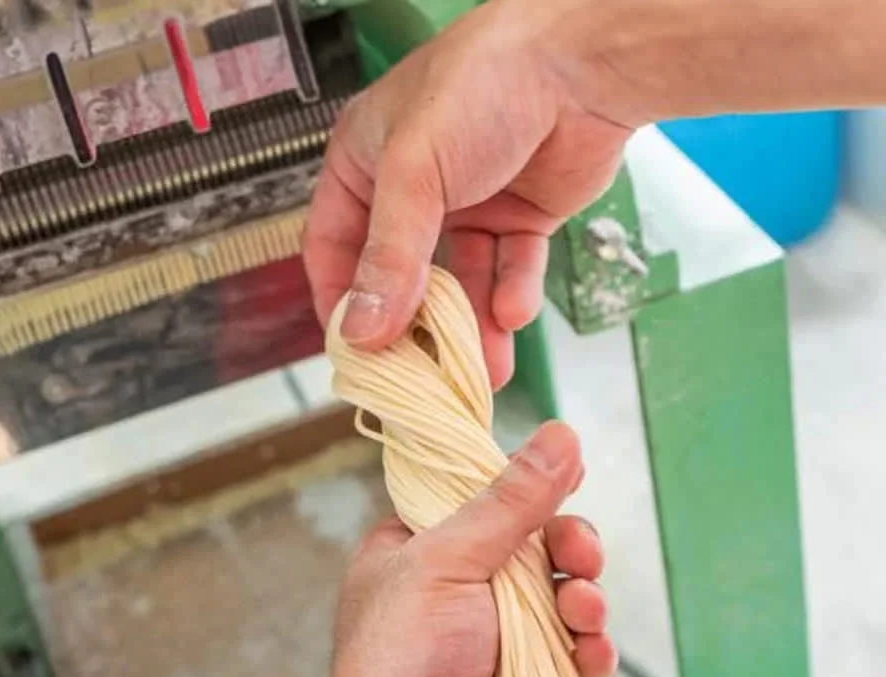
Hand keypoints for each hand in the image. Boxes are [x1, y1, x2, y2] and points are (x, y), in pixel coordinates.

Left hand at [295, 423, 614, 676]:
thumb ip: (509, 501)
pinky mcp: (526, 675)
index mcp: (418, 544)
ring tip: (584, 608)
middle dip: (568, 544)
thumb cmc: (401, 658)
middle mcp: (456, 583)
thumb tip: (561, 435)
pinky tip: (588, 652)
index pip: (475, 489)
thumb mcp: (448, 561)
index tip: (564, 462)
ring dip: (584, 596)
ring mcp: (492, 631)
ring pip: (561, 591)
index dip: (519, 476)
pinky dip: (588, 645)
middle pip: (533, 541)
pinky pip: (572, 646)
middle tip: (581, 552)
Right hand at [302, 0, 631, 387]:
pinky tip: (512, 314)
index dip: (339, 299)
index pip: (333, 246)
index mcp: (365, 165)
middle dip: (410, 326)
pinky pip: (509, 267)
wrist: (583, 60)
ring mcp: (468, 203)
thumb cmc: (483, 85)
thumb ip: (390, 257)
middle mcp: (412, 189)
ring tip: (478, 371)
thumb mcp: (414, 173)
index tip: (352, 351)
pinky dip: (511, 294)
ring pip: (458, 281)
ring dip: (468, 326)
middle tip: (418, 375)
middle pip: (398, 275)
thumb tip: (362, 330)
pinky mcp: (520, 213)